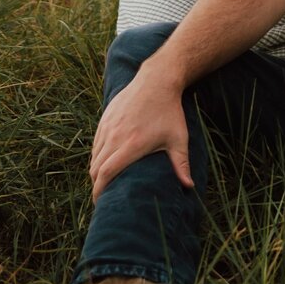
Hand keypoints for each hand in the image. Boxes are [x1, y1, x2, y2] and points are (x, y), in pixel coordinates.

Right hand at [88, 60, 192, 201]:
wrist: (157, 80)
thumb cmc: (169, 112)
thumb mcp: (178, 138)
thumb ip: (181, 164)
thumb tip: (189, 187)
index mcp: (131, 145)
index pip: (106, 174)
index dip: (99, 191)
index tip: (100, 202)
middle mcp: (115, 137)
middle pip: (96, 168)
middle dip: (96, 185)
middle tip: (102, 197)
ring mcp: (108, 126)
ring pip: (94, 155)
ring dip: (95, 171)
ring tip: (102, 181)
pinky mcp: (105, 118)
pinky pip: (95, 143)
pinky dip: (96, 155)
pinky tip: (104, 161)